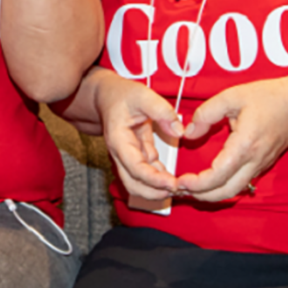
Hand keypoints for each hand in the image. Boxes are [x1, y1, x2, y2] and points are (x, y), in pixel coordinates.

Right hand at [89, 70, 184, 201]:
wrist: (108, 95)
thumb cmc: (122, 95)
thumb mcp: (143, 96)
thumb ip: (161, 111)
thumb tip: (179, 131)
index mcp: (119, 141)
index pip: (135, 168)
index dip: (153, 179)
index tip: (172, 183)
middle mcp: (121, 153)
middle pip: (133, 184)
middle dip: (154, 192)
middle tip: (177, 190)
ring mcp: (128, 156)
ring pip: (138, 183)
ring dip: (156, 189)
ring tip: (178, 187)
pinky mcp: (137, 155)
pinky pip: (147, 173)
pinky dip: (159, 179)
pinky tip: (173, 179)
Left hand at [176, 77, 287, 201]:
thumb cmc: (270, 97)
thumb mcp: (232, 96)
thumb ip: (207, 113)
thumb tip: (188, 132)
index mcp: (245, 145)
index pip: (219, 175)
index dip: (198, 184)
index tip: (181, 182)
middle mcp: (255, 161)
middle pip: (226, 191)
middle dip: (201, 196)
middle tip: (180, 189)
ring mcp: (261, 165)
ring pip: (235, 190)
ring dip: (212, 194)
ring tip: (191, 188)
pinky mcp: (263, 164)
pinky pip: (242, 183)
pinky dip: (223, 187)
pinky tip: (209, 180)